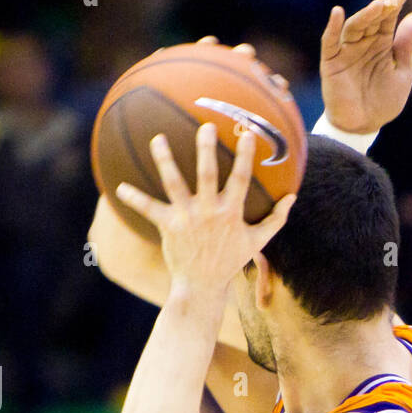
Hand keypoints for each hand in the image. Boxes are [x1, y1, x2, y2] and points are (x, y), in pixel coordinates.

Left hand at [116, 123, 294, 294]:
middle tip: (205, 127)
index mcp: (231, 213)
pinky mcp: (169, 226)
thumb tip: (293, 197)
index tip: (246, 134)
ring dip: (165, 160)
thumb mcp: (257, 242)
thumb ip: (276, 219)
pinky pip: (149, 209)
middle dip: (206, 149)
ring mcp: (187, 218)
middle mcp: (209, 212)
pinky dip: (134, 198)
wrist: (203, 285)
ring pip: (174, 183)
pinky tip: (119, 187)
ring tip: (158, 139)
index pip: (241, 179)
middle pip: (207, 174)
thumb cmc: (230, 261)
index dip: (245, 157)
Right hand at [320, 0, 411, 133]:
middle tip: (391, 1)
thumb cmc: (383, 103)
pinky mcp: (331, 62)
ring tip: (376, 7)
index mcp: (381, 45)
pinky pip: (330, 42)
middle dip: (381, 9)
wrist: (364, 127)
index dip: (394, 5)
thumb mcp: (402, 74)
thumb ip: (405, 47)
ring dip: (364, 16)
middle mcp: (363, 44)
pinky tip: (338, 13)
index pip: (387, 19)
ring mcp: (346, 51)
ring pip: (354, 27)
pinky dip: (332, 27)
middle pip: (371, 20)